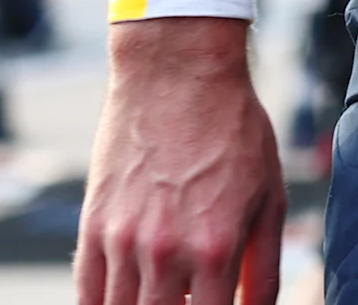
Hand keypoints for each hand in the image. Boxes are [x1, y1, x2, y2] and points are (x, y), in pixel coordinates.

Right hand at [75, 17, 282, 304]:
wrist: (177, 75)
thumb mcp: (270, 196)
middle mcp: (166, 252)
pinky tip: (126, 300)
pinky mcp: (93, 227)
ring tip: (167, 296)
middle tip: (190, 300)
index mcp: (216, 247)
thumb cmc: (233, 131)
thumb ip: (264, 266)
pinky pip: (87, 294)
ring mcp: (123, 242)